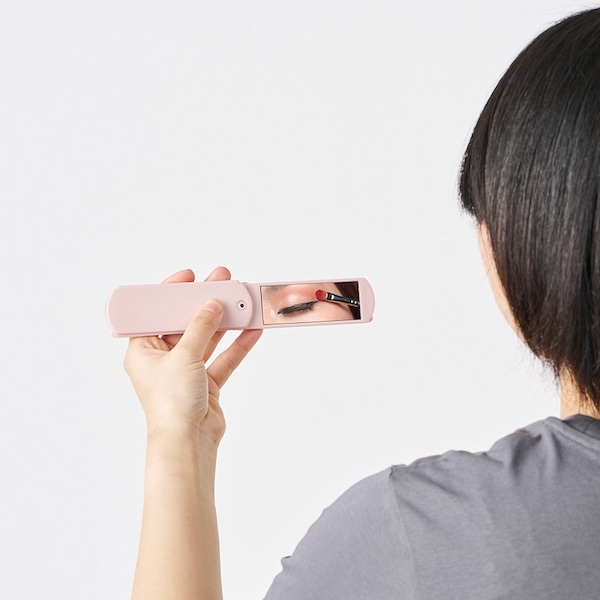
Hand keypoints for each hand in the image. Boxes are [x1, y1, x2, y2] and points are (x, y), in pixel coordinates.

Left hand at [124, 267, 262, 444]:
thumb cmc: (171, 404)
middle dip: (205, 303)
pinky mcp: (207, 383)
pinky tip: (252, 330)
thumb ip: (200, 327)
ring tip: (242, 300)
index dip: (171, 293)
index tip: (189, 277)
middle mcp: (163, 359)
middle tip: (222, 281)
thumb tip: (211, 304)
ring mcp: (187, 371)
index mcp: (143, 350)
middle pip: (186, 323)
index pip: (156, 313)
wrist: (188, 442)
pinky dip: (238, 345)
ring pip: (208, 338)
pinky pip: (223, 358)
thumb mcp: (183, 356)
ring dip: (225, 321)